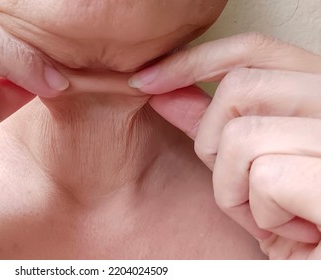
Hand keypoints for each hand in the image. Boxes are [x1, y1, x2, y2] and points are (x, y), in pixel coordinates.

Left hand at [129, 33, 320, 258]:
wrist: (315, 268)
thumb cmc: (294, 220)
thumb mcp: (250, 168)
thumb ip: (213, 123)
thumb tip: (165, 90)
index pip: (255, 50)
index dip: (193, 61)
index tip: (147, 82)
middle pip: (240, 87)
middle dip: (212, 142)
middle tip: (240, 184)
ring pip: (243, 137)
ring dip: (235, 188)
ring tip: (272, 212)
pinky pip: (267, 176)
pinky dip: (262, 213)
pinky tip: (291, 229)